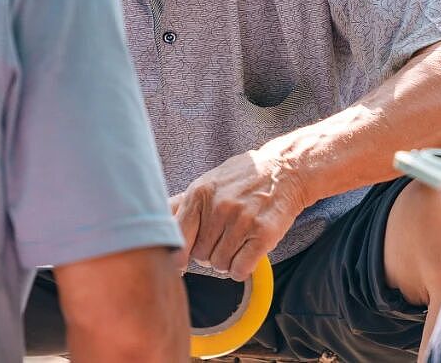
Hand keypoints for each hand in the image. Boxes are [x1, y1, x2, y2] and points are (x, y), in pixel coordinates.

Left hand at [170, 147, 307, 280]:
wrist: (285, 170)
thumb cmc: (243, 179)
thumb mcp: (209, 182)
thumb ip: (183, 203)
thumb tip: (155, 218)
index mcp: (200, 193)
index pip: (178, 236)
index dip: (177, 256)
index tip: (180, 265)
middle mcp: (219, 207)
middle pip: (200, 255)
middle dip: (209, 253)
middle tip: (223, 239)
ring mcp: (242, 221)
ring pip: (220, 265)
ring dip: (227, 261)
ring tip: (237, 242)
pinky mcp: (263, 235)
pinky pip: (240, 270)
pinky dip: (242, 268)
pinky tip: (247, 252)